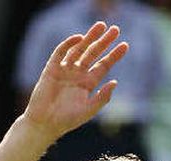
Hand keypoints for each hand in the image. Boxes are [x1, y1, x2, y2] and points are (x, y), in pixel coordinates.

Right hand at [24, 22, 128, 140]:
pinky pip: (61, 52)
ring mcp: (65, 70)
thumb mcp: (88, 110)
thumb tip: (115, 82)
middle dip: (104, 42)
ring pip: (79, 49)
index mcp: (87, 84)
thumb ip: (102, 98)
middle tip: (115, 29)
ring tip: (101, 26)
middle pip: (93, 54)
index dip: (114, 56)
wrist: (45, 123)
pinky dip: (69, 44)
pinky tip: (79, 38)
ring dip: (89, 37)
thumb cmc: (67, 120)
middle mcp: (77, 74)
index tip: (125, 45)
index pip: (103, 66)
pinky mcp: (52, 68)